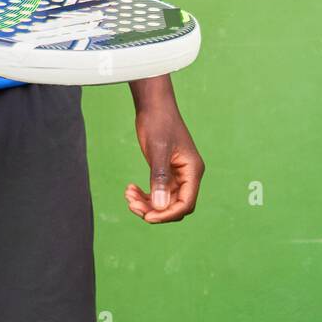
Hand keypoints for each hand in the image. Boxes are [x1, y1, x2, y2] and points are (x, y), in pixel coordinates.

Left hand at [125, 96, 204, 223]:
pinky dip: (145, 194)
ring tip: (128, 196)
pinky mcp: (166, 171)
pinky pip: (158, 191)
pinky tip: (130, 189)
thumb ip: (160, 178)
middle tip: (131, 204)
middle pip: (175, 205)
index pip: (185, 203)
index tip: (147, 217)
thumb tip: (160, 207)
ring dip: (146, 203)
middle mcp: (188, 175)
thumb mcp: (158, 151)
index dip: (167, 214)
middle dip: (154, 209)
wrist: (153, 104)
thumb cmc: (159, 122)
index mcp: (192, 170)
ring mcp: (177, 174)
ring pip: (164, 200)